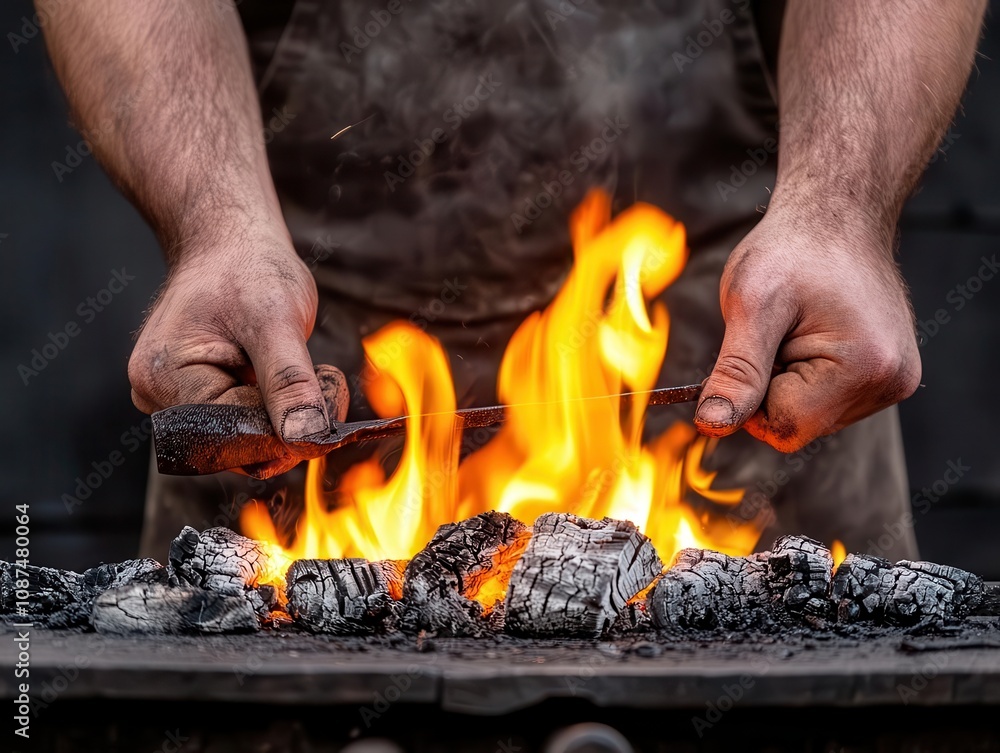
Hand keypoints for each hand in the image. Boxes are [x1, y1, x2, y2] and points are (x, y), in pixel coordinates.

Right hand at [129, 231, 336, 476]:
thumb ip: (290, 382)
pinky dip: (281, 407)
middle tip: (323, 380)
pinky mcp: (203, 398)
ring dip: (289, 414)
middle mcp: (158, 397)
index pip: (232, 434)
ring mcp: (178, 400)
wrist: (232, 244)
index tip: (326, 397)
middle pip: (237, 444)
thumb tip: (304, 439)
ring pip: (247, 437)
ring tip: (309, 369)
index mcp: (163, 378)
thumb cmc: (246, 269)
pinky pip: (248, 422)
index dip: (286, 429)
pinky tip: (294, 375)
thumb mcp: (276, 321)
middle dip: (289, 423)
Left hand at [694, 209, 921, 451]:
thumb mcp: (751, 306)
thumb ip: (736, 372)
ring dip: (786, 380)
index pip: (783, 427)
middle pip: (798, 426)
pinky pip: (825, 401)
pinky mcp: (886, 375)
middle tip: (774, 332)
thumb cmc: (792, 249)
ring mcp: (893, 381)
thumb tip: (712, 425)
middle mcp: (890, 383)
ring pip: (810, 416)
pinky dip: (804, 375)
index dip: (750, 396)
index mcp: (865, 369)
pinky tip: (810, 333)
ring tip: (794, 327)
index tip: (753, 345)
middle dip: (769, 387)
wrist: (835, 214)